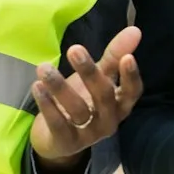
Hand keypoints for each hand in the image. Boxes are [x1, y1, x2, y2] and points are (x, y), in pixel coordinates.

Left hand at [28, 26, 142, 167]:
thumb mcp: (98, 78)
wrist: (57, 140)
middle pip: (104, 97)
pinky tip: (37, 87)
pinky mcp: (66, 143)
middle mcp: (109, 121)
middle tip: (74, 49)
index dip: (131, 76)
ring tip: (43, 68)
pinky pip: (58, 124)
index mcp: (120, 105)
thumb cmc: (83, 102)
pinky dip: (48, 105)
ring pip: (78, 111)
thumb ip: (115, 56)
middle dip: (89, 73)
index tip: (127, 57)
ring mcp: (88, 135)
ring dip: (60, 87)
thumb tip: (135, 30)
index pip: (132, 92)